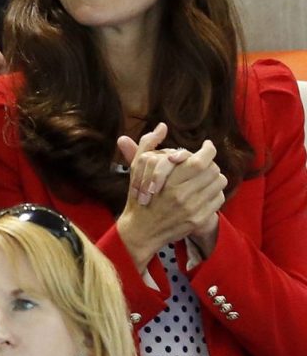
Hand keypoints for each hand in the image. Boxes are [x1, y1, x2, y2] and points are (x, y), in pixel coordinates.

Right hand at [116, 124, 226, 271]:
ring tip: (205, 175)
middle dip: (211, 162)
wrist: (141, 229)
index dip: (208, 150)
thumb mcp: (137, 168)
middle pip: (213, 170)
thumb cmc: (138, 196)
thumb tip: (162, 126)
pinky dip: (215, 191)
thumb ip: (148, 143)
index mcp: (169, 181)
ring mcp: (193, 209)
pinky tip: (204, 190)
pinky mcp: (199, 219)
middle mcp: (183, 195)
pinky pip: (218, 199)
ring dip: (214, 176)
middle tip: (204, 161)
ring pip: (219, 183)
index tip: (206, 145)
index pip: (201, 161)